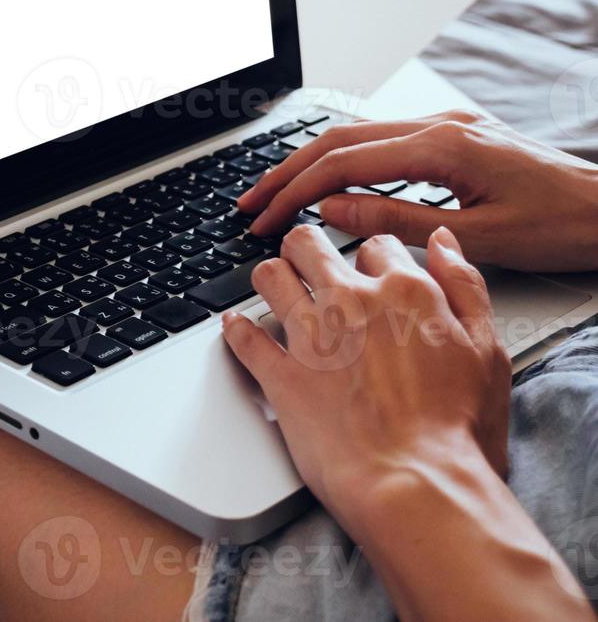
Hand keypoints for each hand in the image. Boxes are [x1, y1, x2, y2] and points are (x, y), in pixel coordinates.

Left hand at [222, 225, 511, 527]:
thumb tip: (443, 242)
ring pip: (270, 277)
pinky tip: (237, 328)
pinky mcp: (282, 375)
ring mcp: (311, 337)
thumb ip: (465, 287)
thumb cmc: (458, 431)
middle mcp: (353, 303)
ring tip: (274, 288)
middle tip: (306, 265)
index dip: (370, 258)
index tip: (366, 272)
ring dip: (269, 279)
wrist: (418, 483)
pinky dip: (236, 330)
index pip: (375, 247)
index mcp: (406, 293)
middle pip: (310, 246)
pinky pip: (244, 338)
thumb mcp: (488, 349)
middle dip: (305, 250)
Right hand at [238, 110, 597, 271]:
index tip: (262, 219)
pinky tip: (329, 183)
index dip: (294, 192)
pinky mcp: (456, 136)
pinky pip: (383, 140)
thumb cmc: (562, 227)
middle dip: (286, 172)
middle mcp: (439, 125)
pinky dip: (344, 160)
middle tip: (250, 205)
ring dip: (310, 163)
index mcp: (441, 146)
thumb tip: (333, 209)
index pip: (342, 163)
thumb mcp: (478, 238)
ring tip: (277, 194)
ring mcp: (447, 126)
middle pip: (338, 139)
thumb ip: (398, 221)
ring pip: (357, 135)